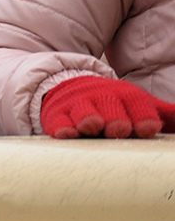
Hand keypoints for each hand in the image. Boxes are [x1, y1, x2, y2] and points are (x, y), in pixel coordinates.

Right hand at [40, 76, 174, 138]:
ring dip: (88, 119)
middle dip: (115, 119)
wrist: (71, 87)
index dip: (143, 117)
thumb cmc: (113, 104)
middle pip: (109, 107)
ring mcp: (78, 106)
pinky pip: (58, 121)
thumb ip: (166, 115)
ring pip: (83, 112)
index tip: (147, 129)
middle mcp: (101, 98)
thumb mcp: (140, 105)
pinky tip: (67, 133)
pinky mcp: (57, 115)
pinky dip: (62, 127)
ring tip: (92, 127)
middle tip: (119, 130)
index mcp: (125, 95)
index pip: (137, 104)